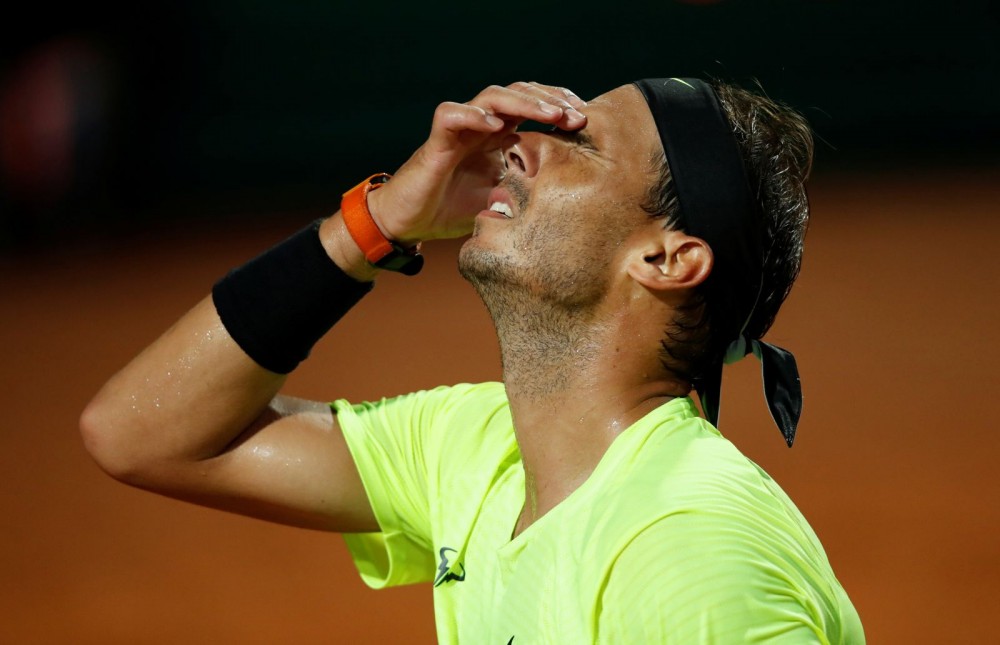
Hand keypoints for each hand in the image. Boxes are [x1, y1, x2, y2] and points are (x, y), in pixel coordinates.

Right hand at [367, 81, 586, 243]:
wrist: (409, 222)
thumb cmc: (452, 209)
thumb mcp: (501, 202)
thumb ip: (525, 191)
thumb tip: (565, 195)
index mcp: (499, 135)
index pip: (533, 106)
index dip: (558, 106)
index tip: (584, 119)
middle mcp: (481, 125)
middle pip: (518, 93)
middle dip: (550, 99)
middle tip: (577, 114)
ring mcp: (459, 129)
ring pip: (491, 96)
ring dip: (524, 101)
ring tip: (551, 114)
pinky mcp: (436, 141)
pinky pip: (451, 114)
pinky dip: (473, 115)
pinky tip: (495, 123)